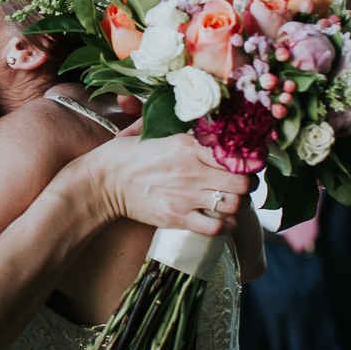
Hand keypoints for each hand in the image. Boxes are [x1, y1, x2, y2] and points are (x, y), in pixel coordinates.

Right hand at [88, 133, 256, 235]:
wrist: (102, 182)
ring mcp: (185, 196)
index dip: (248, 158)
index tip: (247, 161)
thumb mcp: (153, 131)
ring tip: (232, 201)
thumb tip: (205, 122)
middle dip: (248, 183)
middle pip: (243, 181)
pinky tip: (223, 220)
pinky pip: (217, 227)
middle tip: (243, 183)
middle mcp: (191, 170)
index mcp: (187, 144)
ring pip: (235, 204)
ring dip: (239, 204)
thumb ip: (179, 126)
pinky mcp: (178, 218)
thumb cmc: (127, 155)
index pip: (235, 152)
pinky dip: (227, 225)